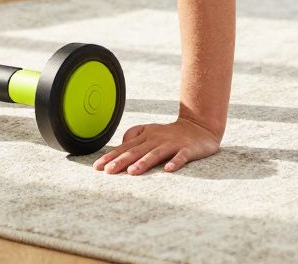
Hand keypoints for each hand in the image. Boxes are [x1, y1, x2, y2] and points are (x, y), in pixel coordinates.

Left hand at [94, 116, 221, 174]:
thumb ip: (133, 135)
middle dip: (122, 161)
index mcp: (146, 136)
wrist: (199, 126)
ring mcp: (172, 144)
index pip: (125, 148)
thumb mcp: (150, 131)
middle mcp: (157, 139)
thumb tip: (120, 145)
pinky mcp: (188, 149)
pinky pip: (181, 156)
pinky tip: (168, 170)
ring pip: (156, 153)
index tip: (97, 167)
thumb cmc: (170, 133)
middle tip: (109, 172)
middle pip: (137, 151)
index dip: (111, 157)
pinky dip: (175, 162)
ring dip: (144, 162)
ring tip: (132, 172)